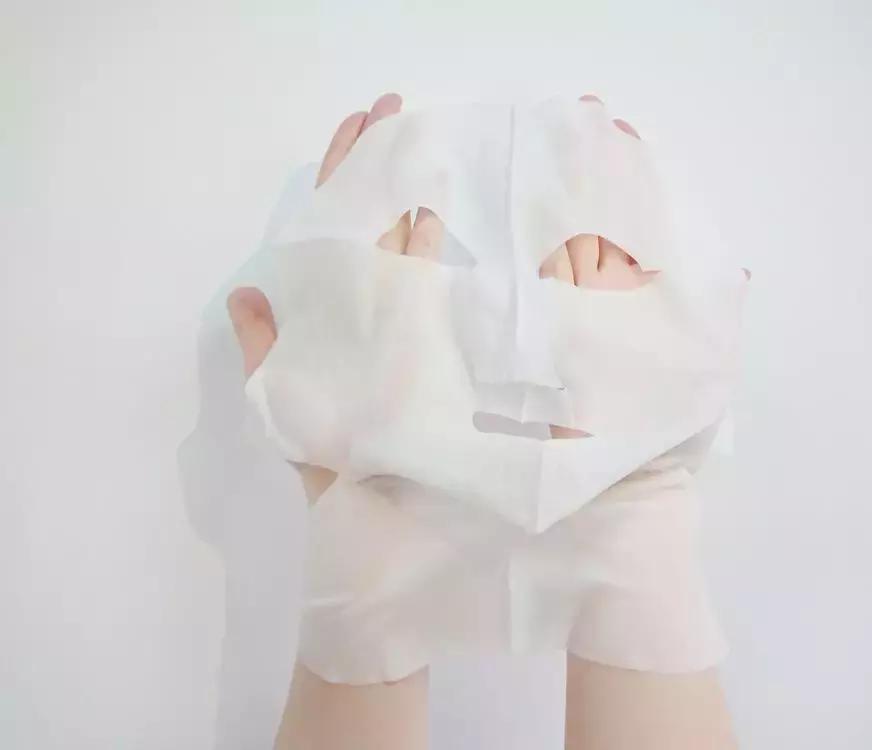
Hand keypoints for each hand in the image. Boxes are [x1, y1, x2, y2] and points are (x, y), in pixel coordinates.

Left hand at [227, 92, 410, 503]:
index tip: (357, 125)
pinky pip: (439, 284)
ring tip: (423, 143)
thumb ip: (263, 348)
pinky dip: (442, 249)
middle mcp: (368, 307)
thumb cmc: (330, 462)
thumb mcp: (281, 401)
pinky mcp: (436, 343)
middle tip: (394, 110)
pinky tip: (453, 218)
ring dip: (410, 189)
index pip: (330, 225)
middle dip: (379, 162)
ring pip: (404, 238)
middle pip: (370, 217)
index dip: (340, 174)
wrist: (377, 516)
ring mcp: (405, 320)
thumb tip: (244, 292)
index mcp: (328, 311)